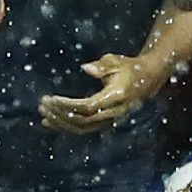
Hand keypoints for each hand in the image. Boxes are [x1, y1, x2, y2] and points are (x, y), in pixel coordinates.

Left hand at [40, 53, 165, 134]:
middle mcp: (114, 113)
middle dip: (61, 114)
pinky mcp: (105, 123)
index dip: (69, 105)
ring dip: (61, 123)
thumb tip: (86, 68)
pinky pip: (84, 129)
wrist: (148, 80)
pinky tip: (51, 123)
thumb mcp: (116, 62)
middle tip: (43, 104)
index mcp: (117, 97)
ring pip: (82, 129)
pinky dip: (66, 127)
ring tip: (43, 114)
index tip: (52, 99)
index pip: (89, 107)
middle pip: (83, 121)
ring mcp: (110, 120)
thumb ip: (102, 66)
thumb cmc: (129, 68)